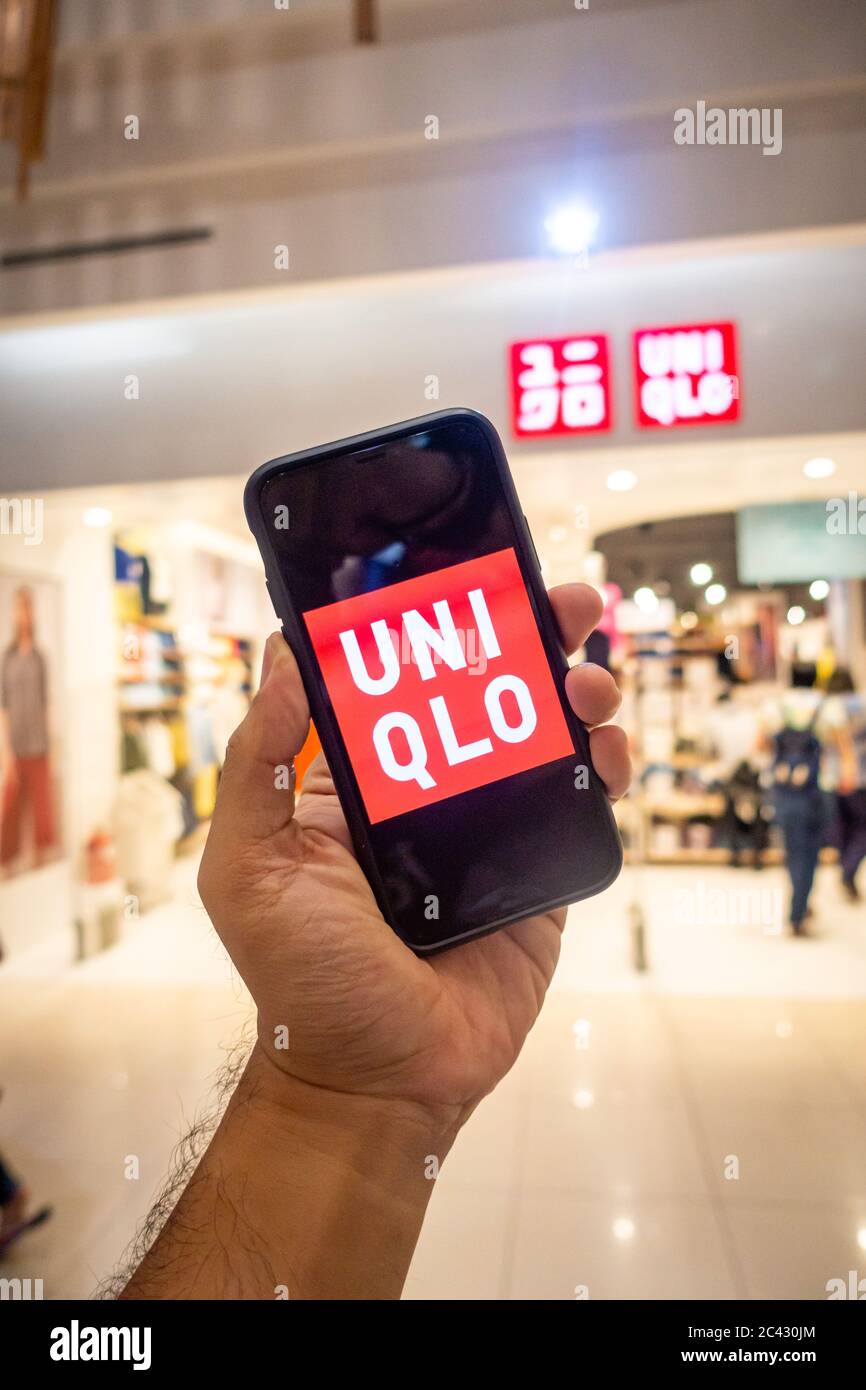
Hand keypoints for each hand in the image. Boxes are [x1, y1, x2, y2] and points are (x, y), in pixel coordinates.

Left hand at [198, 583, 629, 1133]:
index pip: (403, 685)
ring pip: (541, 742)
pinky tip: (606, 746)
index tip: (468, 580)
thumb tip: (278, 657)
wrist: (378, 1077)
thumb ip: (258, 763)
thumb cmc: (301, 976)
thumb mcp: (250, 862)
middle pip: (487, 698)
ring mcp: (489, 835)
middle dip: (528, 641)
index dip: (437, 630)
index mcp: (357, 785)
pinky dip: (603, 770)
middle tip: (563, 601)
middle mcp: (427, 799)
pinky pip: (578, 809)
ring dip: (574, 693)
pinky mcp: (539, 876)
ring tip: (589, 676)